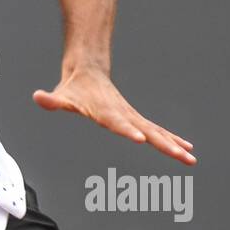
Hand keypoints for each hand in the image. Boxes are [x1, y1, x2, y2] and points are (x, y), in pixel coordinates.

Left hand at [33, 66, 196, 164]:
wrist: (89, 70)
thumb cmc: (73, 89)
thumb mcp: (61, 96)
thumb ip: (51, 100)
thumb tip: (38, 97)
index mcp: (106, 112)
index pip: (118, 123)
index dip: (128, 131)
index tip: (141, 139)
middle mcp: (123, 114)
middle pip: (147, 131)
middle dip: (165, 144)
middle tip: (182, 156)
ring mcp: (132, 116)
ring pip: (157, 132)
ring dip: (174, 145)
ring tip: (191, 159)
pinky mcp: (135, 118)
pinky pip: (157, 130)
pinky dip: (172, 139)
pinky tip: (186, 148)